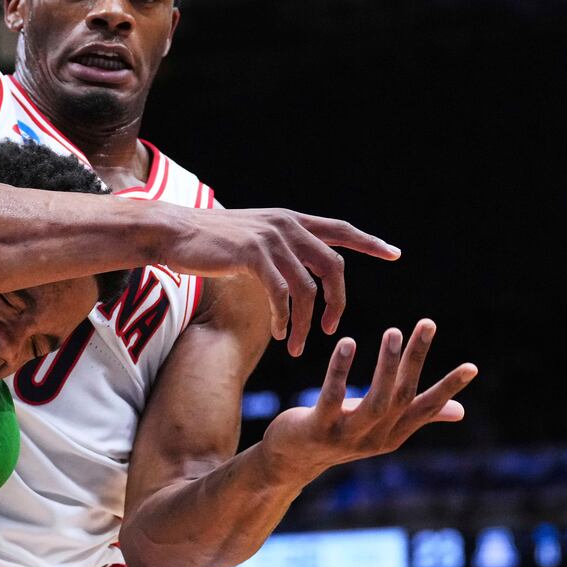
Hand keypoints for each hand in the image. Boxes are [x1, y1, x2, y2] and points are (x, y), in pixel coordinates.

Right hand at [160, 205, 399, 356]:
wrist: (171, 232)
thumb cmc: (207, 240)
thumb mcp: (250, 237)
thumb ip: (276, 248)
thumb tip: (292, 269)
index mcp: (290, 220)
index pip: (340, 230)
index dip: (368, 242)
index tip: (394, 253)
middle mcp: (287, 226)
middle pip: (333, 267)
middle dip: (338, 302)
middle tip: (331, 329)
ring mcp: (271, 240)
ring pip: (307, 289)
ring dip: (306, 323)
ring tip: (296, 345)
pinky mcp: (254, 256)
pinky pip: (281, 295)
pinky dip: (283, 318)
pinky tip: (278, 332)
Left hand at [260, 319, 476, 479]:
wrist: (290, 459)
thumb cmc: (340, 433)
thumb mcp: (380, 425)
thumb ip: (418, 416)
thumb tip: (461, 411)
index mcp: (394, 434)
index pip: (426, 409)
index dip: (448, 389)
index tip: (472, 367)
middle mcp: (375, 438)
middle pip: (403, 396)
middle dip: (416, 359)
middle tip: (427, 324)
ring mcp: (347, 437)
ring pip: (375, 401)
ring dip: (387, 365)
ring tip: (394, 331)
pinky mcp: (318, 430)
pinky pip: (332, 398)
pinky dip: (340, 370)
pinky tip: (347, 343)